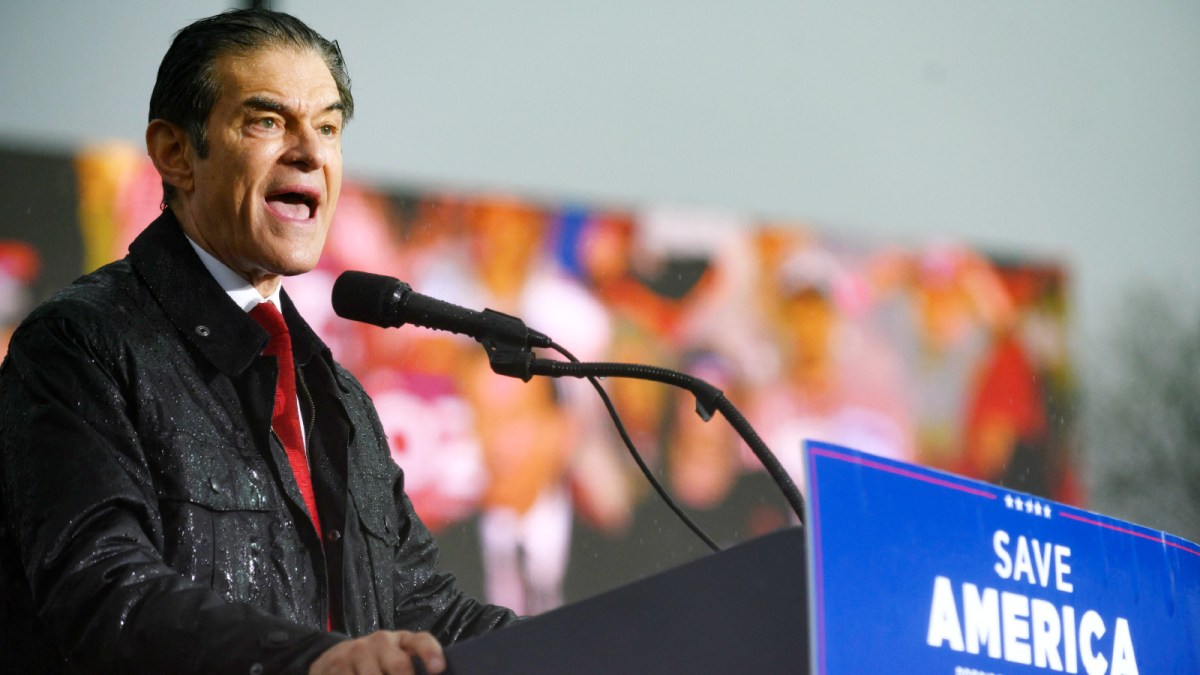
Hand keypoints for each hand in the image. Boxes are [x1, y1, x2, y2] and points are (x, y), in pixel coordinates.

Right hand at [309, 630, 445, 674]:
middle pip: (399, 666)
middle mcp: (382, 642)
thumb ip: (413, 667)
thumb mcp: (396, 658)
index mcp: (402, 640)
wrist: (336, 657)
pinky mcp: (339, 666)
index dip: (431, 654)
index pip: (421, 641)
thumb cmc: (378, 661)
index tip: (438, 669)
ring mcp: (359, 652)